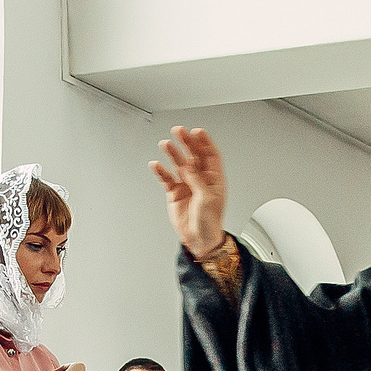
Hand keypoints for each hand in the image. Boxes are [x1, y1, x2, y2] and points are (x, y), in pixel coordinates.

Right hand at [150, 126, 227, 259]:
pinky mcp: (175, 192)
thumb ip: (197, 180)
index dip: (204, 142)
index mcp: (214, 178)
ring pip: (179, 164)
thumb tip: (188, 165)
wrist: (199, 239)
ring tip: (166, 144)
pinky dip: (161, 171)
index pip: (210, 154)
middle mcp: (200, 178)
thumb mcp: (207, 199)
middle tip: (179, 131)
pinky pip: (167, 178)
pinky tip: (156, 164)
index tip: (197, 131)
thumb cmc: (210, 221)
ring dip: (173, 153)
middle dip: (186, 142)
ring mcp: (187, 184)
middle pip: (193, 155)